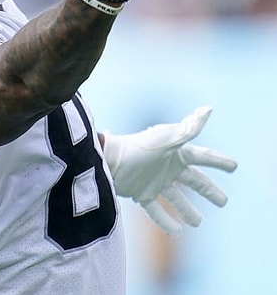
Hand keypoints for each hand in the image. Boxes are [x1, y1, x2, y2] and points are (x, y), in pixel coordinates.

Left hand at [103, 107, 237, 235]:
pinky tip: (176, 232)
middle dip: (209, 190)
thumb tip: (208, 110)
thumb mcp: (167, 138)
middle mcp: (167, 168)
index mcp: (176, 153)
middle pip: (194, 181)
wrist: (108, 160)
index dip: (218, 161)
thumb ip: (188, 129)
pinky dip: (165, 221)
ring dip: (187, 210)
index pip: (203, 157)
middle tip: (223, 202)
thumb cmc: (138, 147)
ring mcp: (154, 182)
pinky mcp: (140, 194)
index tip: (234, 167)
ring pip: (176, 199)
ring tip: (197, 222)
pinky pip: (156, 210)